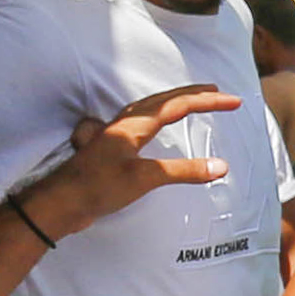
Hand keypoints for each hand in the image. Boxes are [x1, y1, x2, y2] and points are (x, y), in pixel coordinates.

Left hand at [19, 87, 237, 235]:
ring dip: (174, 102)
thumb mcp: (145, 179)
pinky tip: (156, 126)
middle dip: (193, 94)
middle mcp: (126, 122)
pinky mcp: (112, 147)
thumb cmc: (98, 187)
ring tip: (192, 102)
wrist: (61, 203)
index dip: (208, 102)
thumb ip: (183, 171)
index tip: (233, 101)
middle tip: (217, 93)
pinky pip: (142, 121)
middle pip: (164, 99)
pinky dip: (158, 116)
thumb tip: (221, 166)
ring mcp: (117, 134)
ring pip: (151, 107)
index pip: (179, 105)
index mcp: (135, 124)